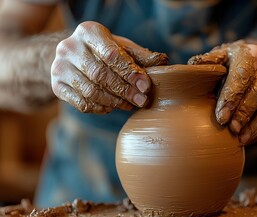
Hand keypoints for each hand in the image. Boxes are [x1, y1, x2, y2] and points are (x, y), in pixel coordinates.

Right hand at [51, 21, 167, 112]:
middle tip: (141, 101)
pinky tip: (111, 108)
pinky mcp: (56, 86)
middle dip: (125, 90)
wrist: (71, 58)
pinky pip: (81, 103)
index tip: (145, 86)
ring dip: (114, 102)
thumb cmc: (102, 51)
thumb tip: (164, 61)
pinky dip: (99, 108)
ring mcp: (59, 67)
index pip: (111, 55)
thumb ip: (140, 56)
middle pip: (100, 74)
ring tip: (129, 105)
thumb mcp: (121, 47)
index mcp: (88, 32)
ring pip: (90, 91)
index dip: (130, 72)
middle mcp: (69, 47)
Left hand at [188, 40, 256, 144]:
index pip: (243, 76)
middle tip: (230, 129)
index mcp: (251, 54)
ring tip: (240, 139)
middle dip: (243, 114)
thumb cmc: (232, 63)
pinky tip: (248, 139)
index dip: (232, 98)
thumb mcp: (220, 56)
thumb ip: (207, 62)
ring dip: (255, 126)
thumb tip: (189, 69)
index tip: (220, 117)